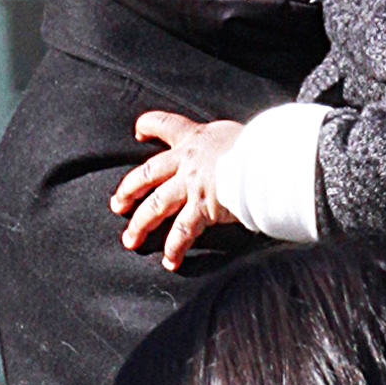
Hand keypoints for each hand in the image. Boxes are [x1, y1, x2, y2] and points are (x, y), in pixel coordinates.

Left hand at [109, 110, 245, 269]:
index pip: (165, 124)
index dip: (148, 126)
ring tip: (131, 240)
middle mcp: (187, 161)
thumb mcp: (236, 135)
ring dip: (141, 224)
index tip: (138, 132)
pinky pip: (182, 232)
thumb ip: (223, 145)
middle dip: (128, 190)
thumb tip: (233, 152)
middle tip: (117, 204)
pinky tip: (170, 261)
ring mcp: (192, 185)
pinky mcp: (202, 207)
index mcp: (195, 137)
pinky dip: (175, 248)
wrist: (267, 159)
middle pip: (147, 173)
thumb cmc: (261, 145)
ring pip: (156, 205)